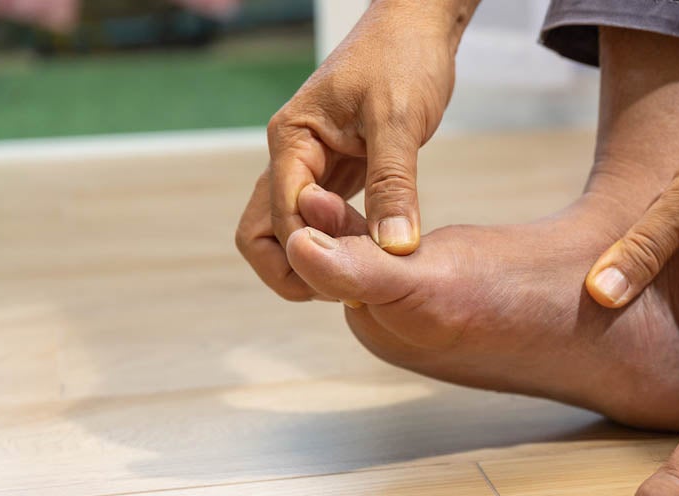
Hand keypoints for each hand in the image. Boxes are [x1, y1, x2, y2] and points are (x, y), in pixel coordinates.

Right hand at [235, 0, 462, 299]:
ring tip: (364, 272)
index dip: (313, 251)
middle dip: (295, 267)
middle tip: (347, 286)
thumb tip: (394, 248)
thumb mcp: (399, 120)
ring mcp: (310, 168)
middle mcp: (291, 157)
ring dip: (318, 258)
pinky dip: (338, 243)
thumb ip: (394, 184)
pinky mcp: (335, 174)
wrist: (415, 27)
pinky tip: (372, 252)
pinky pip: (321, 221)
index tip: (357, 273)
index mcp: (293, 139)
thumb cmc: (403, 57)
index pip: (282, 215)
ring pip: (289, 231)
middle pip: (263, 233)